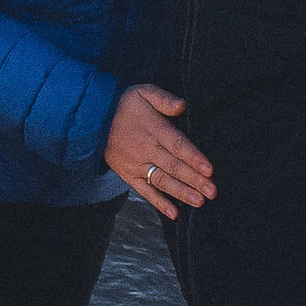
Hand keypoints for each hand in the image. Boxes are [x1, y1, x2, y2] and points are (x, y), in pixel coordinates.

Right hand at [104, 85, 214, 219]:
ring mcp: (137, 164)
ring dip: (181, 192)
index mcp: (154, 129)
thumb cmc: (124, 104)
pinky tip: (174, 213)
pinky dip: (159, 203)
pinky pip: (145, 191)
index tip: (209, 170)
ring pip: (162, 181)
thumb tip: (182, 105)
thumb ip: (164, 99)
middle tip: (212, 191)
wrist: (94, 119)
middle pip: (174, 166)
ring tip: (199, 202)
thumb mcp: (144, 92)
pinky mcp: (129, 175)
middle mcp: (146, 149)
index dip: (194, 158)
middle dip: (194, 180)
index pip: (177, 145)